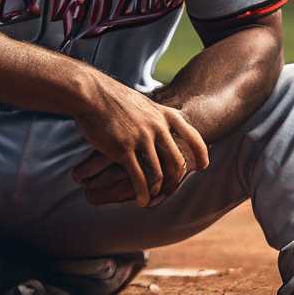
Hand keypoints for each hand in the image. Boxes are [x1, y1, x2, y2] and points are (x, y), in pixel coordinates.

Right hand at [70, 72, 211, 207]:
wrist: (90, 93)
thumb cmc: (113, 99)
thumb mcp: (143, 102)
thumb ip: (155, 116)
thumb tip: (166, 124)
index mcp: (164, 115)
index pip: (192, 135)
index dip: (200, 153)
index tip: (203, 166)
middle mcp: (157, 127)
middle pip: (177, 160)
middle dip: (176, 179)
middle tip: (171, 189)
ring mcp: (141, 139)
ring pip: (159, 173)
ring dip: (157, 190)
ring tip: (153, 198)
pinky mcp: (123, 149)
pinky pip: (139, 177)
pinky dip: (143, 193)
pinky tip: (142, 201)